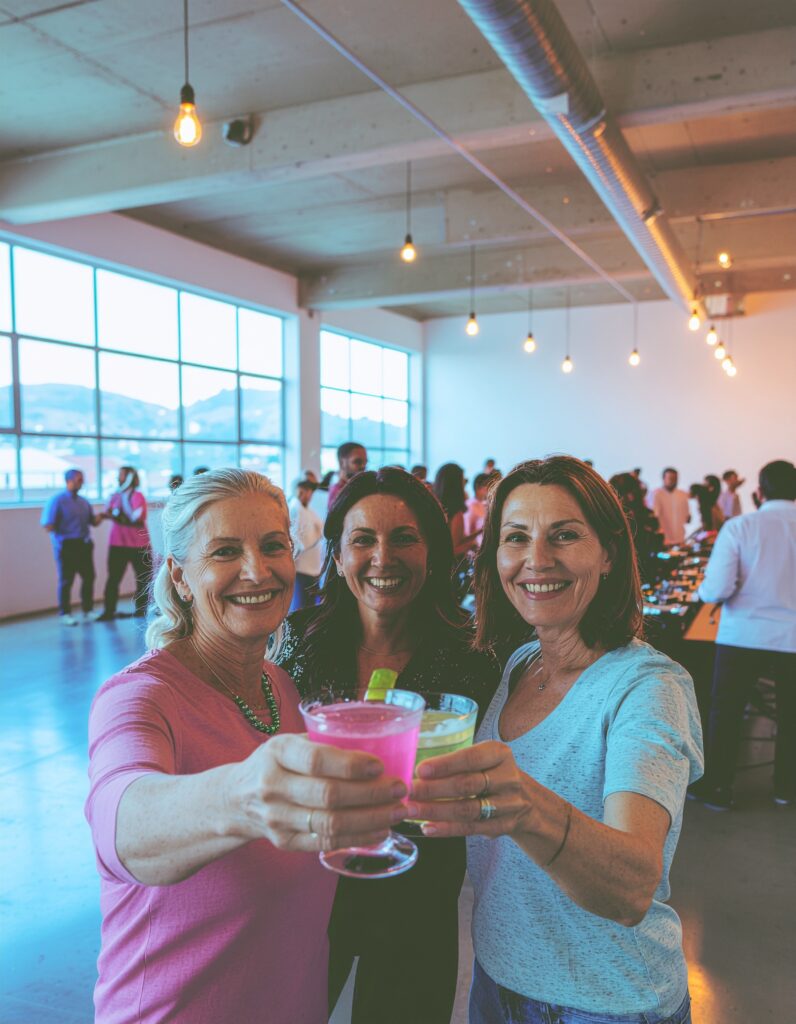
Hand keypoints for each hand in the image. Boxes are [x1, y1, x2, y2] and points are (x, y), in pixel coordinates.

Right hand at [232, 734, 408, 852]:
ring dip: (371, 819)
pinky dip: (358, 838)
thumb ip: (323, 742)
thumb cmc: (274, 763)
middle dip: (371, 794)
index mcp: (277, 752)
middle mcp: (273, 786)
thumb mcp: (288, 742)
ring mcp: (276, 818)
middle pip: (328, 796)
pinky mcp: (284, 842)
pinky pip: (327, 844)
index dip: (352, 765)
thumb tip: (377, 743)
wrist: (234, 799)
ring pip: (331, 824)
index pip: (317, 761)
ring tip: (397, 811)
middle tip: (399, 789)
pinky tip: (380, 829)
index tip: (381, 766)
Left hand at [407, 740, 535, 838]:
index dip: (445, 765)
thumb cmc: (493, 774)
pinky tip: (428, 827)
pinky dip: (447, 829)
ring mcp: (507, 804)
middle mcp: (507, 778)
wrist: (527, 802)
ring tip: (412, 810)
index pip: (471, 758)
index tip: (420, 770)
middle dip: (435, 789)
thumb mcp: (485, 759)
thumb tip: (416, 770)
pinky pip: (471, 829)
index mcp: (500, 754)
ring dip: (436, 811)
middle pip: (467, 785)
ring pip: (467, 809)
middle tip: (410, 791)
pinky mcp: (503, 826)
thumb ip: (458, 762)